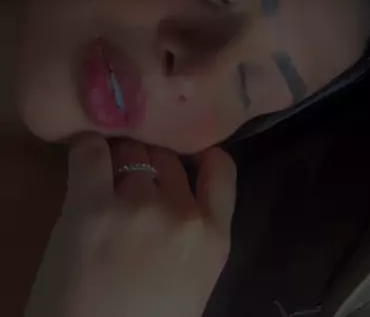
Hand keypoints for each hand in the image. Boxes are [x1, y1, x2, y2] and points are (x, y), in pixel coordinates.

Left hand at [26, 135, 236, 316]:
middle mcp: (179, 214)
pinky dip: (85, 149)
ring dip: (116, 160)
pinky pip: (89, 152)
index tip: (182, 159)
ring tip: (100, 178)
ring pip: (128, 152)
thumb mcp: (193, 285)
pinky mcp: (90, 206)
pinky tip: (83, 158)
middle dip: (149, 163)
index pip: (221, 168)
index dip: (198, 156)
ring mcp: (137, 206)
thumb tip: (177, 198)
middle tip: (128, 182)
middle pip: (166, 157)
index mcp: (212, 238)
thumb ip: (195, 238)